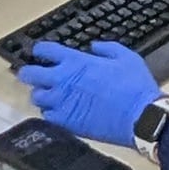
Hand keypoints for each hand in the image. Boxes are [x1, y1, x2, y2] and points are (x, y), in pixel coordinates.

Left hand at [20, 38, 159, 143]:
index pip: (44, 50)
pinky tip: (58, 112)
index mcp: (76, 62)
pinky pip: (47, 116)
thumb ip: (107, 48)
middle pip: (29, 74)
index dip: (39, 50)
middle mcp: (63, 81)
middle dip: (28, 72)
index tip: (41, 52)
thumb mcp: (126, 57)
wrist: (140, 117)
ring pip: (36, 97)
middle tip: (32, 74)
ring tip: (48, 95)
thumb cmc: (135, 87)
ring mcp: (62, 103)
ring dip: (41, 94)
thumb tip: (94, 47)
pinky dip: (50, 113)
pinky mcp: (66, 122)